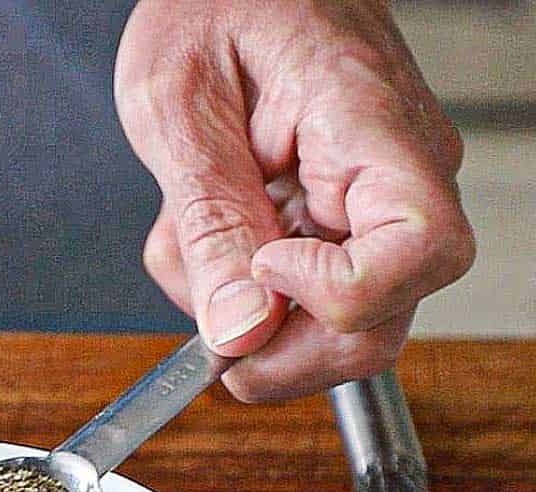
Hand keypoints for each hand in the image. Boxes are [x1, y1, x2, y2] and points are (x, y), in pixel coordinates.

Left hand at [114, 0, 472, 400]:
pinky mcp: (338, 228)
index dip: (341, 294)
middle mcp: (395, 177)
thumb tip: (239, 330)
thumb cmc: (209, 9)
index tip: (263, 267)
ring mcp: (371, 209)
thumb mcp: (178, 109)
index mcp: (369, 127)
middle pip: (376, 323)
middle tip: (209, 330)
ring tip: (188, 248)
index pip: (420, 251)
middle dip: (281, 350)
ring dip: (244, 323)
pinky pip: (301, 306)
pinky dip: (237, 298)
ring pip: (332, 329)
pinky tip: (203, 244)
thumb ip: (208, 223)